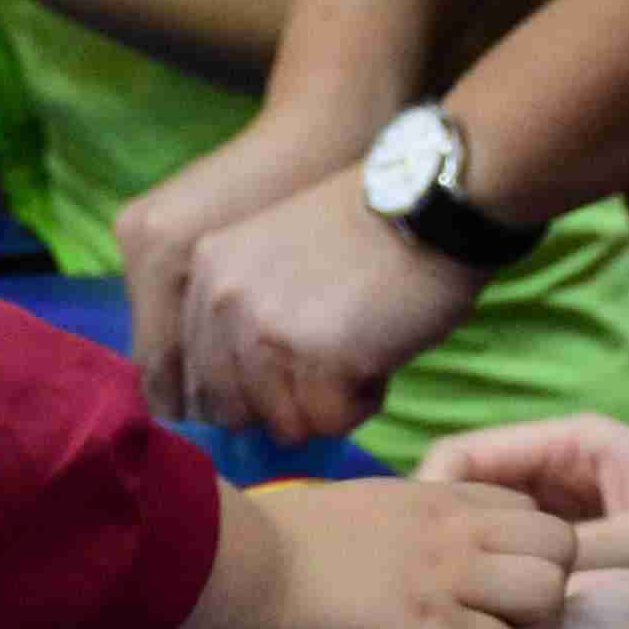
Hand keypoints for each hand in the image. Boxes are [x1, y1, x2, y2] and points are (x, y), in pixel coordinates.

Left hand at [167, 173, 478, 442]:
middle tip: (333, 350)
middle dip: (286, 400)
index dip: (246, 393)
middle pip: (234, 410)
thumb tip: (234, 410)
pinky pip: (330, 422)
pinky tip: (380, 350)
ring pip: (284, 422)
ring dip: (328, 400)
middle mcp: (221, 301)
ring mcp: (265, 329)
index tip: (291, 369)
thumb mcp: (274, 260)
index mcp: (207, 273)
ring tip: (359, 343)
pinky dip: (363, 400)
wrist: (432, 205)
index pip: (195, 378)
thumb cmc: (369, 234)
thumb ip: (241, 319)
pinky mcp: (316, 357)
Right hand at [180, 475, 576, 628]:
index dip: (513, 555)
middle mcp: (450, 529)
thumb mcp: (337, 535)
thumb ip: (380, 564)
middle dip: (541, 592)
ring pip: (547, 593)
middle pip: (558, 541)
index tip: (473, 593)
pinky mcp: (430, 628)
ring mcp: (446, 575)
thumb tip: (387, 601)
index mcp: (428, 500)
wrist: (223, 562)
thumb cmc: (254, 553)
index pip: (519, 507)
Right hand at [418, 411, 628, 605]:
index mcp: (570, 444)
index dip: (424, 511)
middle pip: (466, 509)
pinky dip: (501, 611)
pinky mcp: (585, 567)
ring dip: (466, 589)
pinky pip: (522, 582)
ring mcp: (570, 521)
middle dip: (437, 557)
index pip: (457, 459)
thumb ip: (572, 564)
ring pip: (489, 551)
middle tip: (406, 619)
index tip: (403, 572)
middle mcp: (560, 476)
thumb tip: (489, 597)